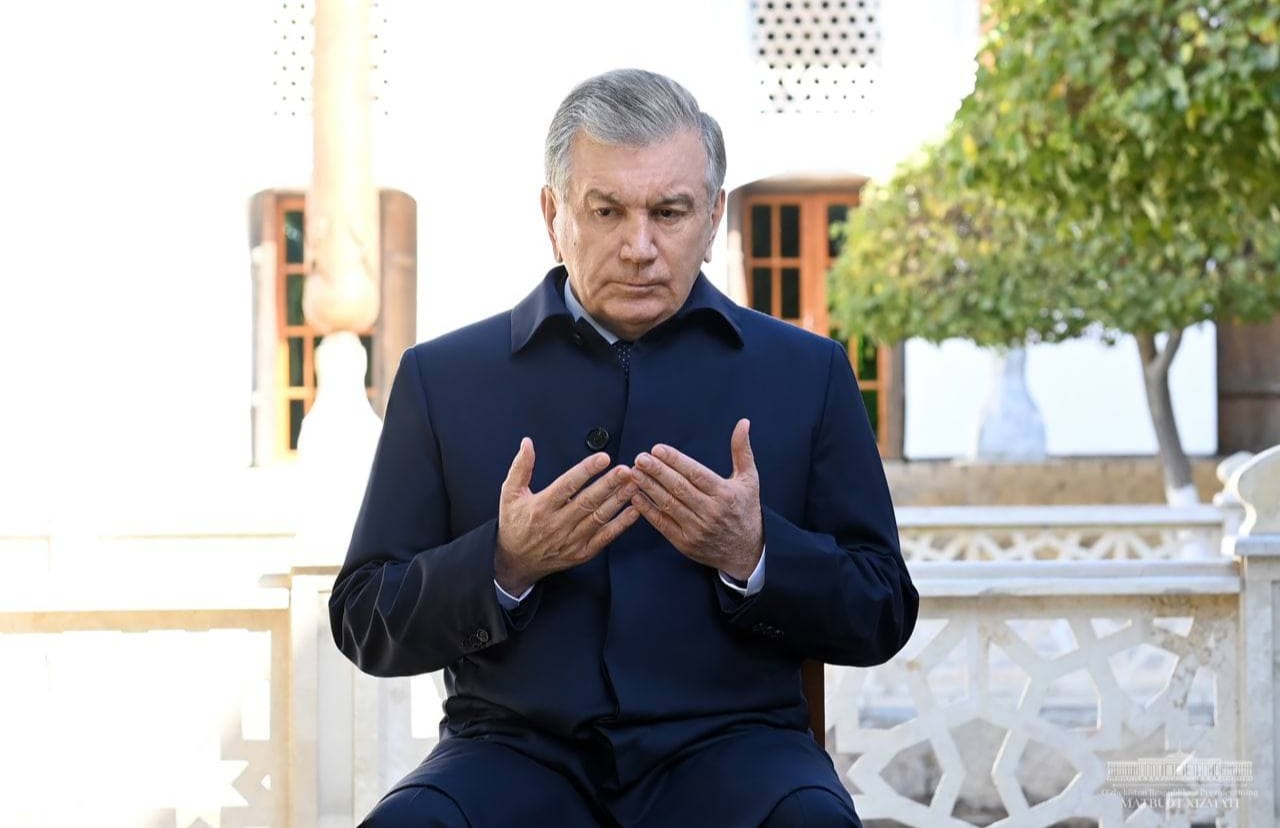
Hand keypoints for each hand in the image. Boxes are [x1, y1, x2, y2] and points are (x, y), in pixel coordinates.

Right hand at [496, 438, 638, 595]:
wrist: (515, 561)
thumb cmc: (514, 524)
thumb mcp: (510, 493)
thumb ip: (521, 467)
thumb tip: (527, 443)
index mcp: (541, 507)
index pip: (567, 485)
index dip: (586, 470)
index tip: (603, 458)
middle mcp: (557, 524)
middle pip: (588, 501)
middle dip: (609, 484)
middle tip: (626, 470)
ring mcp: (571, 540)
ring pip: (599, 517)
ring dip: (619, 500)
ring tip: (634, 484)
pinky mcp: (581, 552)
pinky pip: (605, 537)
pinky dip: (621, 524)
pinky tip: (633, 510)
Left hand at [630, 419, 762, 579]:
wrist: (746, 551)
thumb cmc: (746, 510)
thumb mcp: (749, 480)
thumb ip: (742, 450)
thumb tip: (743, 422)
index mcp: (725, 494)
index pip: (696, 474)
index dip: (675, 461)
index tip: (657, 449)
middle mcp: (711, 512)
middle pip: (679, 488)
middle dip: (657, 471)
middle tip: (640, 458)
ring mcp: (697, 529)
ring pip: (668, 505)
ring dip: (649, 488)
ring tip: (634, 472)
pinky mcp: (685, 543)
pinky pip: (663, 524)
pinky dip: (648, 511)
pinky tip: (636, 496)